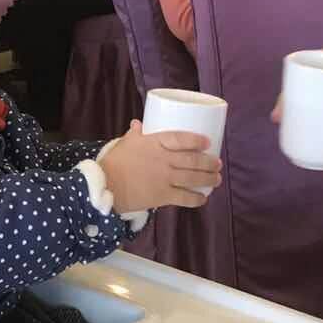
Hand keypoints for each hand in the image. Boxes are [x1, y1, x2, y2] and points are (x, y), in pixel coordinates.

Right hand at [100, 121, 220, 211]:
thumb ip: (135, 134)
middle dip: (209, 162)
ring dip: (208, 179)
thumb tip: (138, 123)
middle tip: (217, 163)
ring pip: (193, 178)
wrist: (105, 186)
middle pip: (192, 159)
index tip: (207, 142)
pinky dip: (196, 199)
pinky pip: (184, 198)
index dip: (197, 140)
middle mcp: (163, 160)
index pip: (181, 138)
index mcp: (154, 143)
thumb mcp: (125, 143)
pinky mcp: (162, 196)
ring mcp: (164, 178)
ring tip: (217, 179)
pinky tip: (203, 198)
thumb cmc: (114, 162)